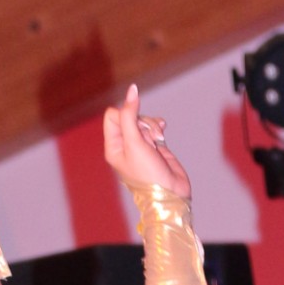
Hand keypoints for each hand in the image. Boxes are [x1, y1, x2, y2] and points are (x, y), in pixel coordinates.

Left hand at [102, 82, 192, 202]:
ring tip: (158, 140)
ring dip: (152, 125)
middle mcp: (124, 145)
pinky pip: (154, 126)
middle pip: (130, 115)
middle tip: (149, 140)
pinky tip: (163, 133)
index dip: (126, 114)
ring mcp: (140, 145)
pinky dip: (158, 127)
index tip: (137, 126)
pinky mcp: (154, 145)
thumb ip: (130, 115)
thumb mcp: (135, 143)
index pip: (113, 115)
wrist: (170, 194)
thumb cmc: (149, 174)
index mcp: (113, 146)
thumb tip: (132, 89)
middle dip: (142, 122)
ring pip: (143, 120)